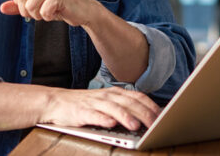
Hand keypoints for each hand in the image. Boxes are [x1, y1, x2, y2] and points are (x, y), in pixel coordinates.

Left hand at [0, 0, 98, 26]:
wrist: (83, 10)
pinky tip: (59, 11)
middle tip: (43, 10)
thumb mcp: (36, 3)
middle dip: (30, 12)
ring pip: (30, 7)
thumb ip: (18, 5)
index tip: (34, 5)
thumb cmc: (58, 5)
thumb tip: (1, 8)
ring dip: (39, 15)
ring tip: (51, 10)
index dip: (21, 3)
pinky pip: (43, 12)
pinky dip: (49, 17)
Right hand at [40, 87, 160, 130]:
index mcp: (115, 93)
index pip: (138, 97)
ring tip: (135, 126)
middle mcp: (107, 96)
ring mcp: (94, 103)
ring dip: (125, 117)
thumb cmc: (84, 104)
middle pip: (129, 103)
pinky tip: (110, 123)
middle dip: (144, 114)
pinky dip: (103, 119)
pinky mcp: (81, 112)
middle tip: (155, 124)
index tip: (163, 116)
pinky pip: (94, 115)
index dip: (151, 106)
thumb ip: (123, 107)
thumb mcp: (106, 102)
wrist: (56, 101)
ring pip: (113, 109)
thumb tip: (144, 117)